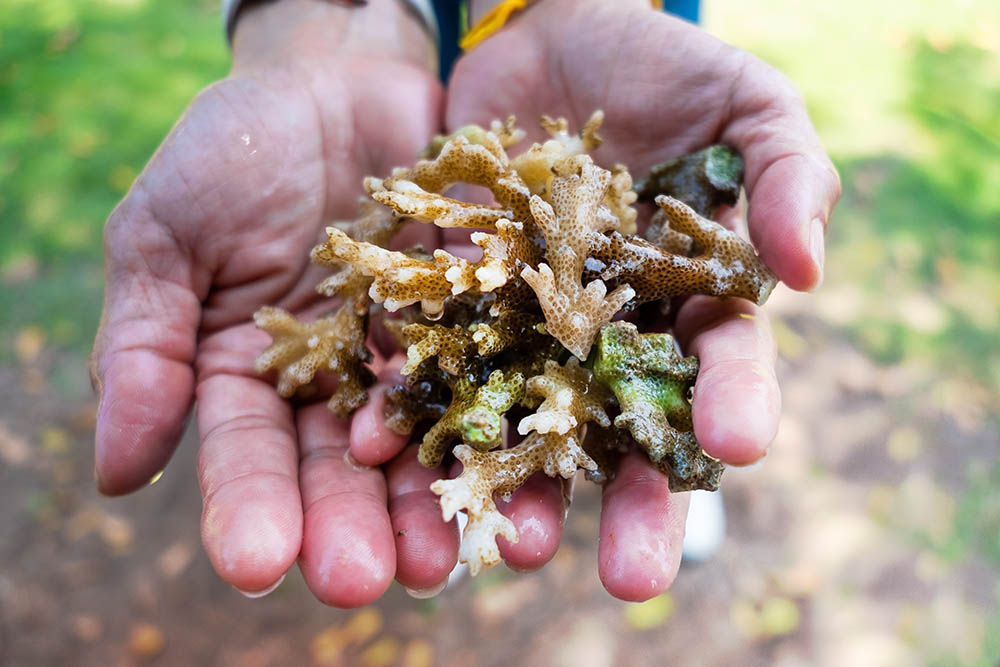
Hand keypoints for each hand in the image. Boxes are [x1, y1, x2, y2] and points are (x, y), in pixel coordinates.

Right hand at [91, 0, 460, 605]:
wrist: (337, 78)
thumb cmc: (235, 148)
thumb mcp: (166, 234)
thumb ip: (144, 348)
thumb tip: (115, 473)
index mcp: (248, 373)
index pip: (245, 453)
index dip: (249, 507)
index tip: (256, 564)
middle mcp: (332, 381)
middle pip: (341, 469)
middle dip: (352, 524)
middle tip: (365, 580)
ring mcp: (411, 353)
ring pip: (424, 440)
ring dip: (433, 500)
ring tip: (447, 558)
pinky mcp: (479, 317)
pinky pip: (495, 371)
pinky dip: (504, 418)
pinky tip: (520, 468)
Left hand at [444, 0, 839, 599]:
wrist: (539, 33)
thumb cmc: (658, 65)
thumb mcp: (743, 102)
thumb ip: (787, 174)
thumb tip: (809, 269)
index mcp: (687, 300)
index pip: (720, 366)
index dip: (731, 403)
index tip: (735, 444)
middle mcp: (607, 334)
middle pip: (623, 430)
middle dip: (629, 504)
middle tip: (634, 578)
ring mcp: (523, 326)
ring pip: (521, 423)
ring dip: (517, 489)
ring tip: (509, 547)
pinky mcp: (449, 302)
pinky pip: (431, 361)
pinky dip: (416, 405)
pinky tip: (394, 450)